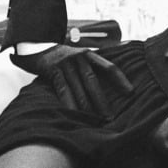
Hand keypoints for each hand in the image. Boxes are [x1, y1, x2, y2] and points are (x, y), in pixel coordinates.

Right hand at [11, 44, 132, 116]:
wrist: (36, 46)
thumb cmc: (61, 58)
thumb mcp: (78, 57)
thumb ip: (91, 67)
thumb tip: (109, 84)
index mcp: (89, 54)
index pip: (109, 67)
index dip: (121, 80)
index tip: (131, 93)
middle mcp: (79, 57)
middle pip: (93, 81)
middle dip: (102, 101)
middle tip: (110, 117)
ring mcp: (66, 63)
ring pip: (79, 88)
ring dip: (87, 106)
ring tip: (94, 120)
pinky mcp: (53, 70)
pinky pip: (63, 89)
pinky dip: (69, 103)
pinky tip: (74, 114)